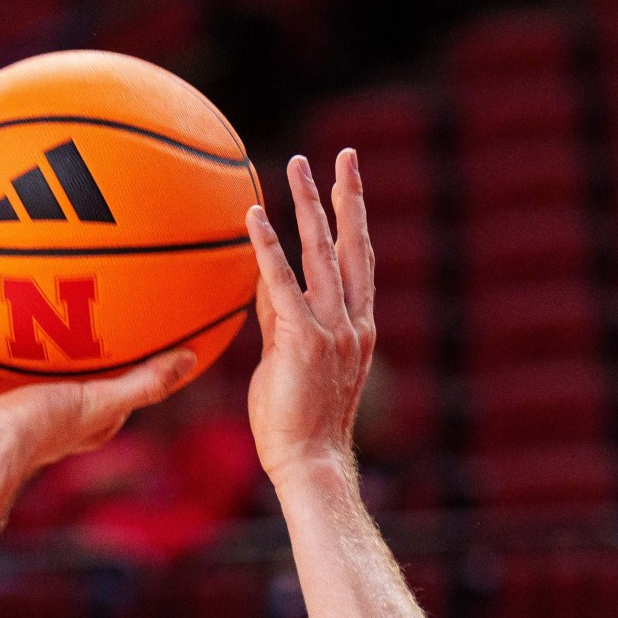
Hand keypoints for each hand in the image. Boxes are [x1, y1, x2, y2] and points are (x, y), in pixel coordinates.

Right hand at [0, 312, 193, 484]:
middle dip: (43, 339)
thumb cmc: (43, 432)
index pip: (96, 390)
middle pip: (37, 368)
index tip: (122, 337)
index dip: (111, 367)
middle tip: (54, 299)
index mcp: (66, 415)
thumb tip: (192, 357)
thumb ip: (146, 382)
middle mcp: (24, 407)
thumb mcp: (103, 401)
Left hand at [246, 151, 376, 483]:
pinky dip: (270, 247)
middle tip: (344, 156)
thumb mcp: (289, 362)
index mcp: (358, 327)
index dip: (357, 220)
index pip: (360, 262)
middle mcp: (353, 322)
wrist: (309, 461)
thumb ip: (279, 320)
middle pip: (353, 246)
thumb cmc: (295, 423)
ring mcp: (333, 330)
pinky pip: (282, 284)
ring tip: (300, 167)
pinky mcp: (304, 340)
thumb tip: (264, 285)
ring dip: (311, 206)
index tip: (351, 184)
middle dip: (348, 197)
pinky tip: (257, 215)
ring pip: (323, 254)